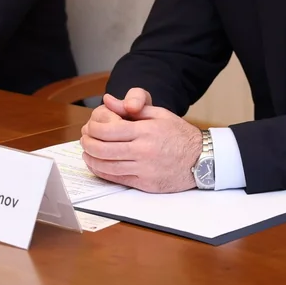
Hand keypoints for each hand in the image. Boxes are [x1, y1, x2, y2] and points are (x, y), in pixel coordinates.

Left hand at [80, 91, 202, 192]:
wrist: (202, 159)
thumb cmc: (179, 134)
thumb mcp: (159, 114)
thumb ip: (133, 108)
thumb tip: (108, 100)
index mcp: (146, 131)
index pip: (108, 130)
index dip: (93, 129)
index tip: (89, 127)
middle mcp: (143, 150)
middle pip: (103, 149)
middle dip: (88, 144)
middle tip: (84, 139)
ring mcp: (144, 169)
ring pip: (107, 166)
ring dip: (92, 159)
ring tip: (87, 152)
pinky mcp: (145, 184)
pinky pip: (117, 179)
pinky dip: (102, 172)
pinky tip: (97, 165)